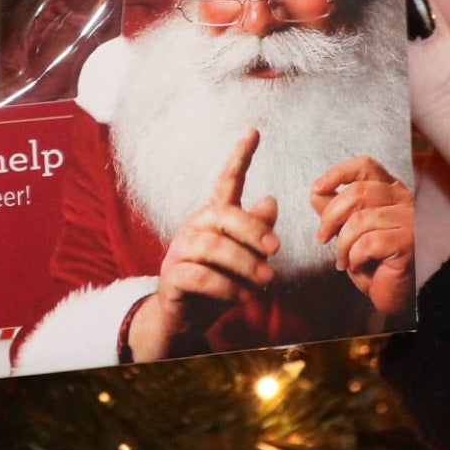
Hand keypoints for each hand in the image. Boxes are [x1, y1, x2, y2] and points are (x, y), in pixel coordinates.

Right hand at [130, 128, 279, 359]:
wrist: (185, 317)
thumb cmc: (219, 280)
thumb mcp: (243, 256)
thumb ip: (255, 230)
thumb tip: (271, 200)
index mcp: (213, 217)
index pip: (225, 181)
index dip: (239, 157)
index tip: (254, 133)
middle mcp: (194, 227)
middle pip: (223, 214)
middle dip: (253, 230)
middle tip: (277, 250)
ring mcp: (180, 250)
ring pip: (214, 246)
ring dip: (245, 264)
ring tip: (267, 280)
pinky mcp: (173, 276)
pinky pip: (200, 275)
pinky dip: (227, 287)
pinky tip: (243, 297)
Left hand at [311, 155, 413, 321]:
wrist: (403, 299)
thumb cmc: (381, 265)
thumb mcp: (353, 233)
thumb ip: (337, 210)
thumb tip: (317, 193)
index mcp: (392, 192)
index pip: (366, 167)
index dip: (338, 173)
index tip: (317, 188)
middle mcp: (406, 201)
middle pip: (358, 192)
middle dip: (331, 216)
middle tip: (323, 237)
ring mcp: (412, 221)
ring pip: (361, 218)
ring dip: (342, 243)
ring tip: (343, 259)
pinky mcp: (411, 243)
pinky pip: (370, 242)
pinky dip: (355, 256)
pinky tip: (358, 266)